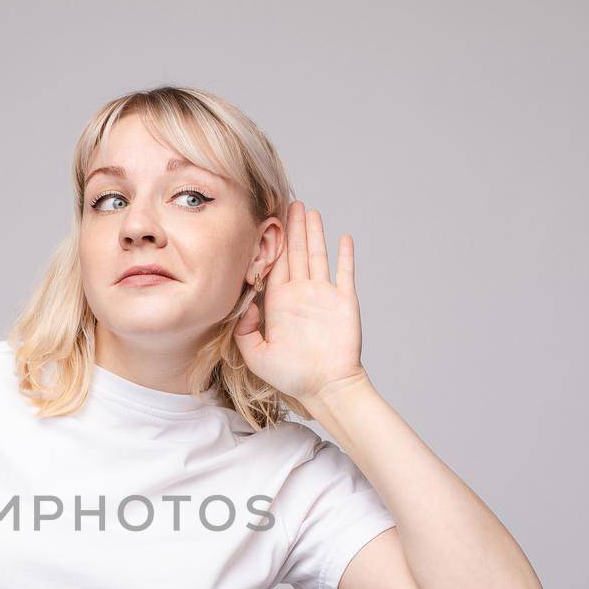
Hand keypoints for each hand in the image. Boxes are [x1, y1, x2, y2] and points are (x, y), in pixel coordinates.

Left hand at [233, 201, 369, 409]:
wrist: (325, 387)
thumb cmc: (291, 376)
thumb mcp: (256, 356)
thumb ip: (244, 331)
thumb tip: (245, 304)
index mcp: (279, 304)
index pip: (274, 265)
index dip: (271, 243)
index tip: (266, 221)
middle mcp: (301, 294)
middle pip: (295, 253)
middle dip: (291, 228)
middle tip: (288, 202)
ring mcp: (324, 295)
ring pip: (317, 255)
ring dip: (313, 233)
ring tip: (308, 210)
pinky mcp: (344, 301)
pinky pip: (344, 272)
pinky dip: (344, 255)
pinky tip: (343, 237)